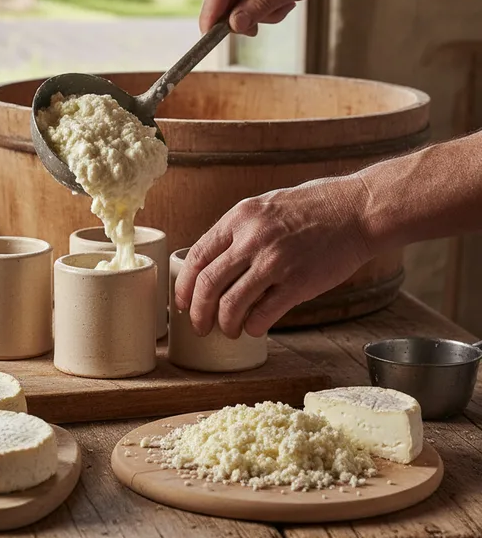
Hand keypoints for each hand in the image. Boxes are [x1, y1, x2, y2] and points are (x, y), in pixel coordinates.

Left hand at [174, 175, 373, 337]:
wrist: (356, 210)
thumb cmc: (312, 207)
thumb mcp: (264, 207)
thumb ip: (238, 231)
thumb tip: (214, 262)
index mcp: (239, 218)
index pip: (196, 257)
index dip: (185, 286)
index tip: (182, 302)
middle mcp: (251, 240)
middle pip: (208, 284)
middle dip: (198, 312)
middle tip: (199, 325)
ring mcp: (274, 262)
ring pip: (232, 304)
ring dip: (225, 324)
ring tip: (229, 330)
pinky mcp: (298, 284)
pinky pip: (264, 314)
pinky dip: (254, 327)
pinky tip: (254, 328)